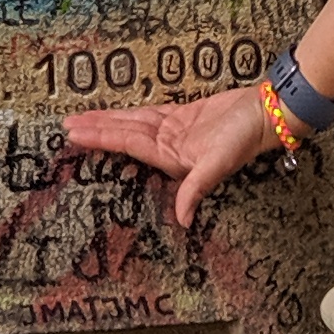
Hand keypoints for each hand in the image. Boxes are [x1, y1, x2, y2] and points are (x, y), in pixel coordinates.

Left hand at [63, 82, 277, 228]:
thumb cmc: (245, 137)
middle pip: (124, 135)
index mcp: (172, 159)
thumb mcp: (219, 163)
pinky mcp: (184, 117)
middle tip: (65, 126)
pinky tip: (116, 113)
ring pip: (133, 124)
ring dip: (109, 120)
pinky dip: (131, 113)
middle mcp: (169, 147)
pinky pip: (150, 115)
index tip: (75, 134)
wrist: (267, 113)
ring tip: (81, 118)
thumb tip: (183, 221)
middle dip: (96, 130)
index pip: (127, 144)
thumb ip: (197, 189)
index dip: (101, 138)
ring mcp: (175, 132)